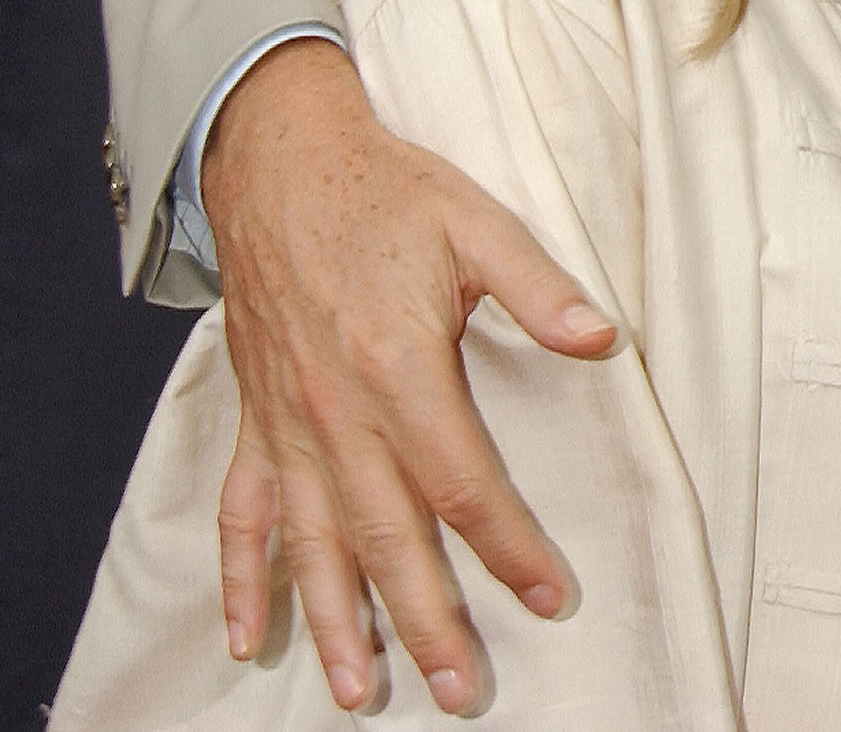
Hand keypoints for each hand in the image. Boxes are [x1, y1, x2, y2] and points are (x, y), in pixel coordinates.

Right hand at [204, 39, 614, 713]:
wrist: (277, 163)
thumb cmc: (388, 193)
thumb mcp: (477, 222)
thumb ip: (539, 285)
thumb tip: (602, 339)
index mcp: (398, 370)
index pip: (462, 484)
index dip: (508, 547)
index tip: (550, 597)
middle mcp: (336, 415)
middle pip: (387, 538)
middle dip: (426, 621)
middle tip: (460, 692)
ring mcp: (288, 425)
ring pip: (312, 546)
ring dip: (336, 624)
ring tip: (361, 694)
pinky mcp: (255, 421)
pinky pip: (241, 515)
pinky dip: (238, 580)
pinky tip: (247, 638)